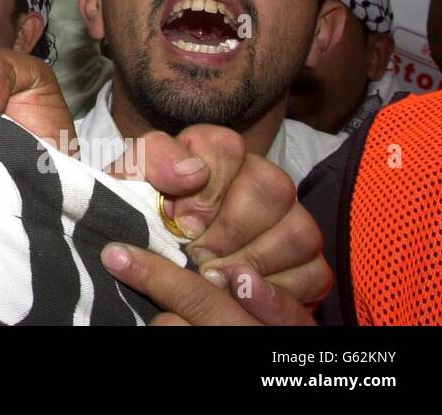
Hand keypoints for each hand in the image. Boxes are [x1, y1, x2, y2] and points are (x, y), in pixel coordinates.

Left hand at [106, 126, 330, 321]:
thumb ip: (151, 160)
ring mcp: (289, 221)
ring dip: (254, 261)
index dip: (207, 184)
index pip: (226, 146)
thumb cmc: (139, 220)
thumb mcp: (127, 186)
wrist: (146, 267)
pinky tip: (241, 294)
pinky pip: (313, 273)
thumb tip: (192, 171)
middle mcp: (259, 180)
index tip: (181, 220)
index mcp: (213, 154)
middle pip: (273, 186)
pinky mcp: (306, 265)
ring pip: (299, 230)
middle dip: (232, 227)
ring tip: (216, 278)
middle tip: (199, 255)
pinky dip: (277, 291)